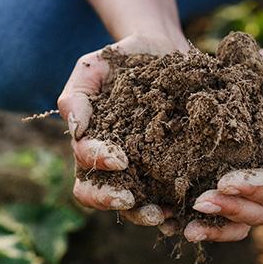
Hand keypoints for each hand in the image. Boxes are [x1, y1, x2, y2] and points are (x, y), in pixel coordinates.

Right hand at [57, 33, 188, 225]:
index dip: (98, 165)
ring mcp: (142, 169)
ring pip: (133, 205)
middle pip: (99, 195)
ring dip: (143, 213)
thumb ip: (76, 96)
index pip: (85, 164)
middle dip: (111, 200)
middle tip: (130, 200)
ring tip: (163, 214)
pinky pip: (168, 197)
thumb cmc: (121, 59)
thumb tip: (75, 131)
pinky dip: (175, 210)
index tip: (120, 160)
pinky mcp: (170, 169)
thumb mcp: (93, 68)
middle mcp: (113, 163)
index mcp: (90, 142)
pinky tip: (187, 211)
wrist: (163, 49)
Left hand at [182, 57, 262, 242]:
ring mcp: (246, 191)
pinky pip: (215, 214)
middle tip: (199, 202)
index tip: (224, 182)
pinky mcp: (221, 184)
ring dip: (213, 228)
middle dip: (229, 210)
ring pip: (236, 222)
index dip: (251, 190)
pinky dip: (197, 223)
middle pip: (255, 213)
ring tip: (186, 228)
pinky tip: (171, 224)